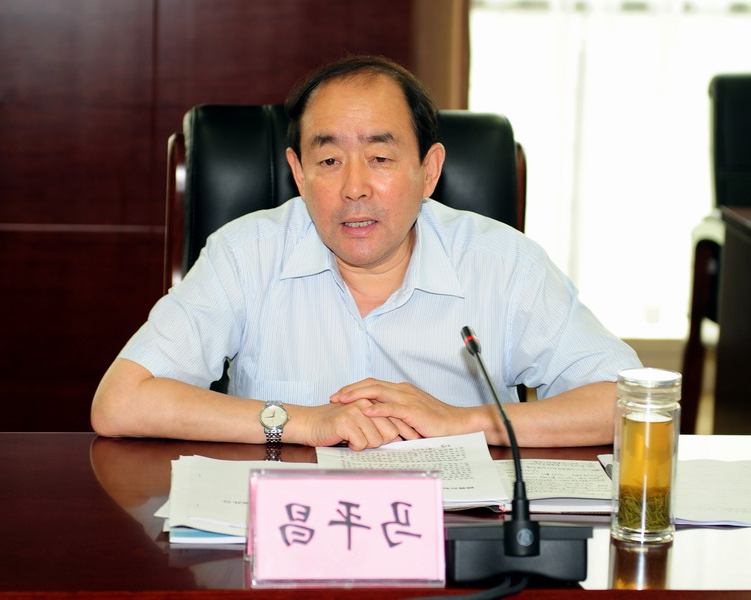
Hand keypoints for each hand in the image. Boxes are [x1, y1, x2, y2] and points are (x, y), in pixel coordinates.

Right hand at [287, 399, 404, 450]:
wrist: (310, 423)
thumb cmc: (336, 425)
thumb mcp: (362, 421)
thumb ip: (380, 424)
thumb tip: (400, 437)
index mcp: (372, 401)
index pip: (397, 422)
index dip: (398, 436)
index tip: (399, 443)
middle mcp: (366, 403)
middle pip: (390, 433)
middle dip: (379, 442)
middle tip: (363, 439)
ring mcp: (356, 411)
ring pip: (376, 440)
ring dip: (364, 445)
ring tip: (353, 438)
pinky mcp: (346, 421)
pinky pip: (361, 443)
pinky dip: (353, 447)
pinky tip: (345, 440)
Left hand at [330, 378, 473, 439]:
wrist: (457, 424)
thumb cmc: (435, 423)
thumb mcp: (410, 417)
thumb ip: (394, 415)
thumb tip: (375, 422)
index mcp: (401, 391)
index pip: (372, 384)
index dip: (354, 388)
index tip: (339, 395)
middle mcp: (402, 390)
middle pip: (371, 384)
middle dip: (350, 389)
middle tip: (333, 396)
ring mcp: (408, 399)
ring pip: (378, 391)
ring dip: (357, 395)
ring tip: (342, 400)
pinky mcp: (414, 410)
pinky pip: (392, 407)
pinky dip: (377, 408)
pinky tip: (365, 410)